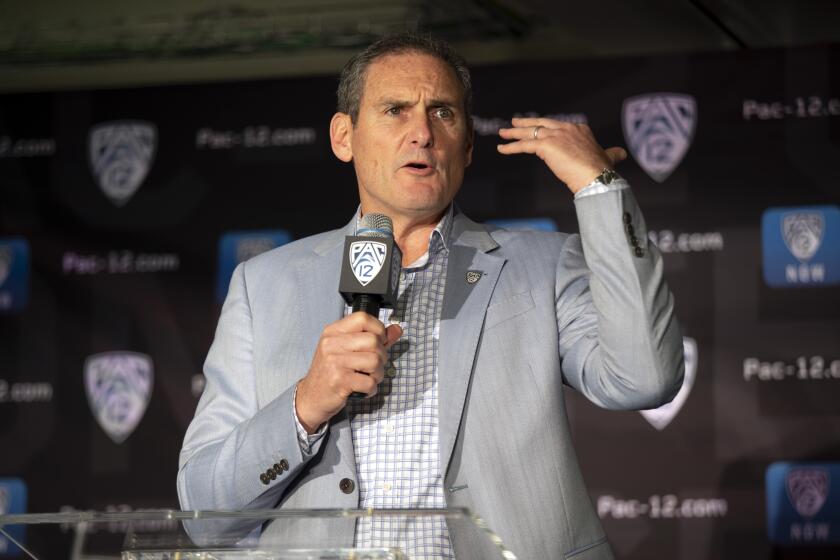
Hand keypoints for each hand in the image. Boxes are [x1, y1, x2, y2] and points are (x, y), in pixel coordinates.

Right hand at [295, 311, 401, 432]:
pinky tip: (362, 389)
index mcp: (333, 331)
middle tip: (374, 365)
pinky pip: (369, 382)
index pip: (363, 318)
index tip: (379, 341)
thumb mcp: (347, 350)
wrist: (311, 397)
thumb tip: (396, 329)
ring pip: (375, 361)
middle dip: (382, 356)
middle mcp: (332, 344)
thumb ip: (374, 338)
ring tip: (368, 377)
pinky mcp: (339, 381)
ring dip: (378, 374)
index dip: (378, 329)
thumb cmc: (330, 372)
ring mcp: (334, 362)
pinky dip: (371, 389)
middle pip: (373, 341)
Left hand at [497, 117, 626, 192]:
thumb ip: (612, 153)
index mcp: (579, 129)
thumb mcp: (608, 158)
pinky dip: (511, 147)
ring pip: (530, 132)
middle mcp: (566, 128)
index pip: (557, 126)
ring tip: (502, 133)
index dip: (545, 127)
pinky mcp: (546, 145)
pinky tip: (502, 149)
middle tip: (514, 122)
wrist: (597, 177)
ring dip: (514, 133)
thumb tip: (621, 154)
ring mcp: (555, 135)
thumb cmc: (602, 171)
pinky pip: (524, 145)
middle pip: (541, 124)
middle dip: (526, 123)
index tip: (538, 128)